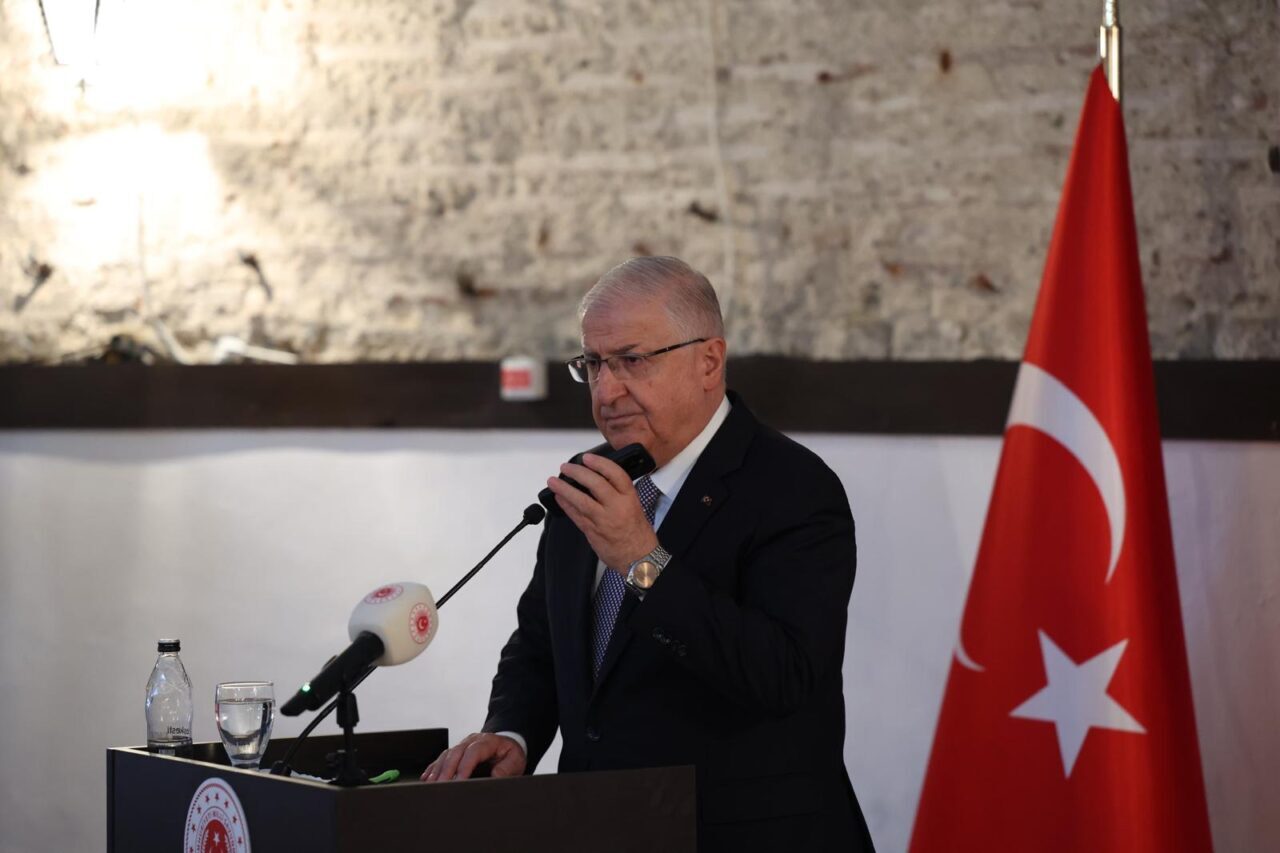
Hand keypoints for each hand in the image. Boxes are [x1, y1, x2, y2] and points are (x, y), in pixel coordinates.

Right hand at [420, 732, 525, 781]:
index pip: (473, 752)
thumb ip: (506, 769)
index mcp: (488, 741)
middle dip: (447, 770)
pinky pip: (442, 758)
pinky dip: (433, 768)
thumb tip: (495, 776)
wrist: (507, 745)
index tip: (459, 781)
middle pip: (456, 752)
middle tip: (441, 786)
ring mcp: (462, 744)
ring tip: (431, 784)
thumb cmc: (510, 754)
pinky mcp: (456, 752)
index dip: (465, 766)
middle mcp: (472, 740)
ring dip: (438, 770)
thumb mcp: (515, 761)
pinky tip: (427, 778)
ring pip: (446, 755)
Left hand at [545, 453, 657, 572]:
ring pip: (581, 501)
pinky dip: (566, 505)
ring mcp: (603, 520)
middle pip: (595, 484)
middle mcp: (616, 508)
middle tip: (565, 467)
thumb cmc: (638, 534)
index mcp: (629, 499)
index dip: (600, 463)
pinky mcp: (592, 532)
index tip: (587, 458)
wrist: (639, 558)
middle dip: (578, 473)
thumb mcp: (634, 506)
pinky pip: (576, 516)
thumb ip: (618, 494)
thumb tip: (598, 479)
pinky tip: (558, 498)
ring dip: (564, 489)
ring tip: (553, 481)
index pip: (615, 474)